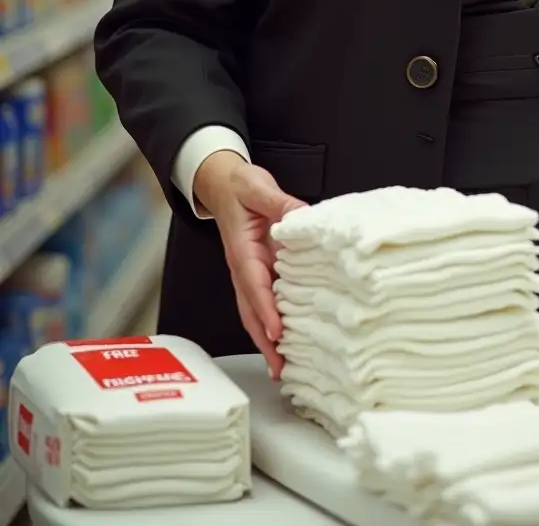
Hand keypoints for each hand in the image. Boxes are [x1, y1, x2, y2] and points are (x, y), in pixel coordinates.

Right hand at [194, 150, 305, 378]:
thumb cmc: (240, 186)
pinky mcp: (258, 271)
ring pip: (254, 311)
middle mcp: (243, 267)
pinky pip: (263, 301)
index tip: (277, 333)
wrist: (223, 183)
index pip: (254, 285)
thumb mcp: (258, 187)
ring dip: (266, 339)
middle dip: (264, 341)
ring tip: (282, 367)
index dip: (266, 310)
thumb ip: (279, 202)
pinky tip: (285, 339)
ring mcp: (249, 272)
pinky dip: (272, 322)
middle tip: (279, 368)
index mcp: (242, 250)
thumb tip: (302, 216)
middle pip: (251, 310)